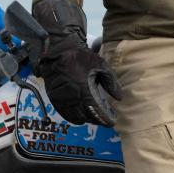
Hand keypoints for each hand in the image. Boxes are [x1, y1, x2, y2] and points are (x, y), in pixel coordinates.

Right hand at [32, 0, 123, 125]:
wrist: (59, 50)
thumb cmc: (82, 57)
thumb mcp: (101, 65)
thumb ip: (111, 82)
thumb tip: (120, 98)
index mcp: (85, 91)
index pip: (96, 112)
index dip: (104, 119)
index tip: (111, 122)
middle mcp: (72, 98)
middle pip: (85, 117)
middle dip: (95, 120)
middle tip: (103, 120)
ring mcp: (61, 99)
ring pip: (73, 116)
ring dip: (84, 119)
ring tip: (92, 118)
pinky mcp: (53, 97)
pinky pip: (63, 112)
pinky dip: (71, 117)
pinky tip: (78, 117)